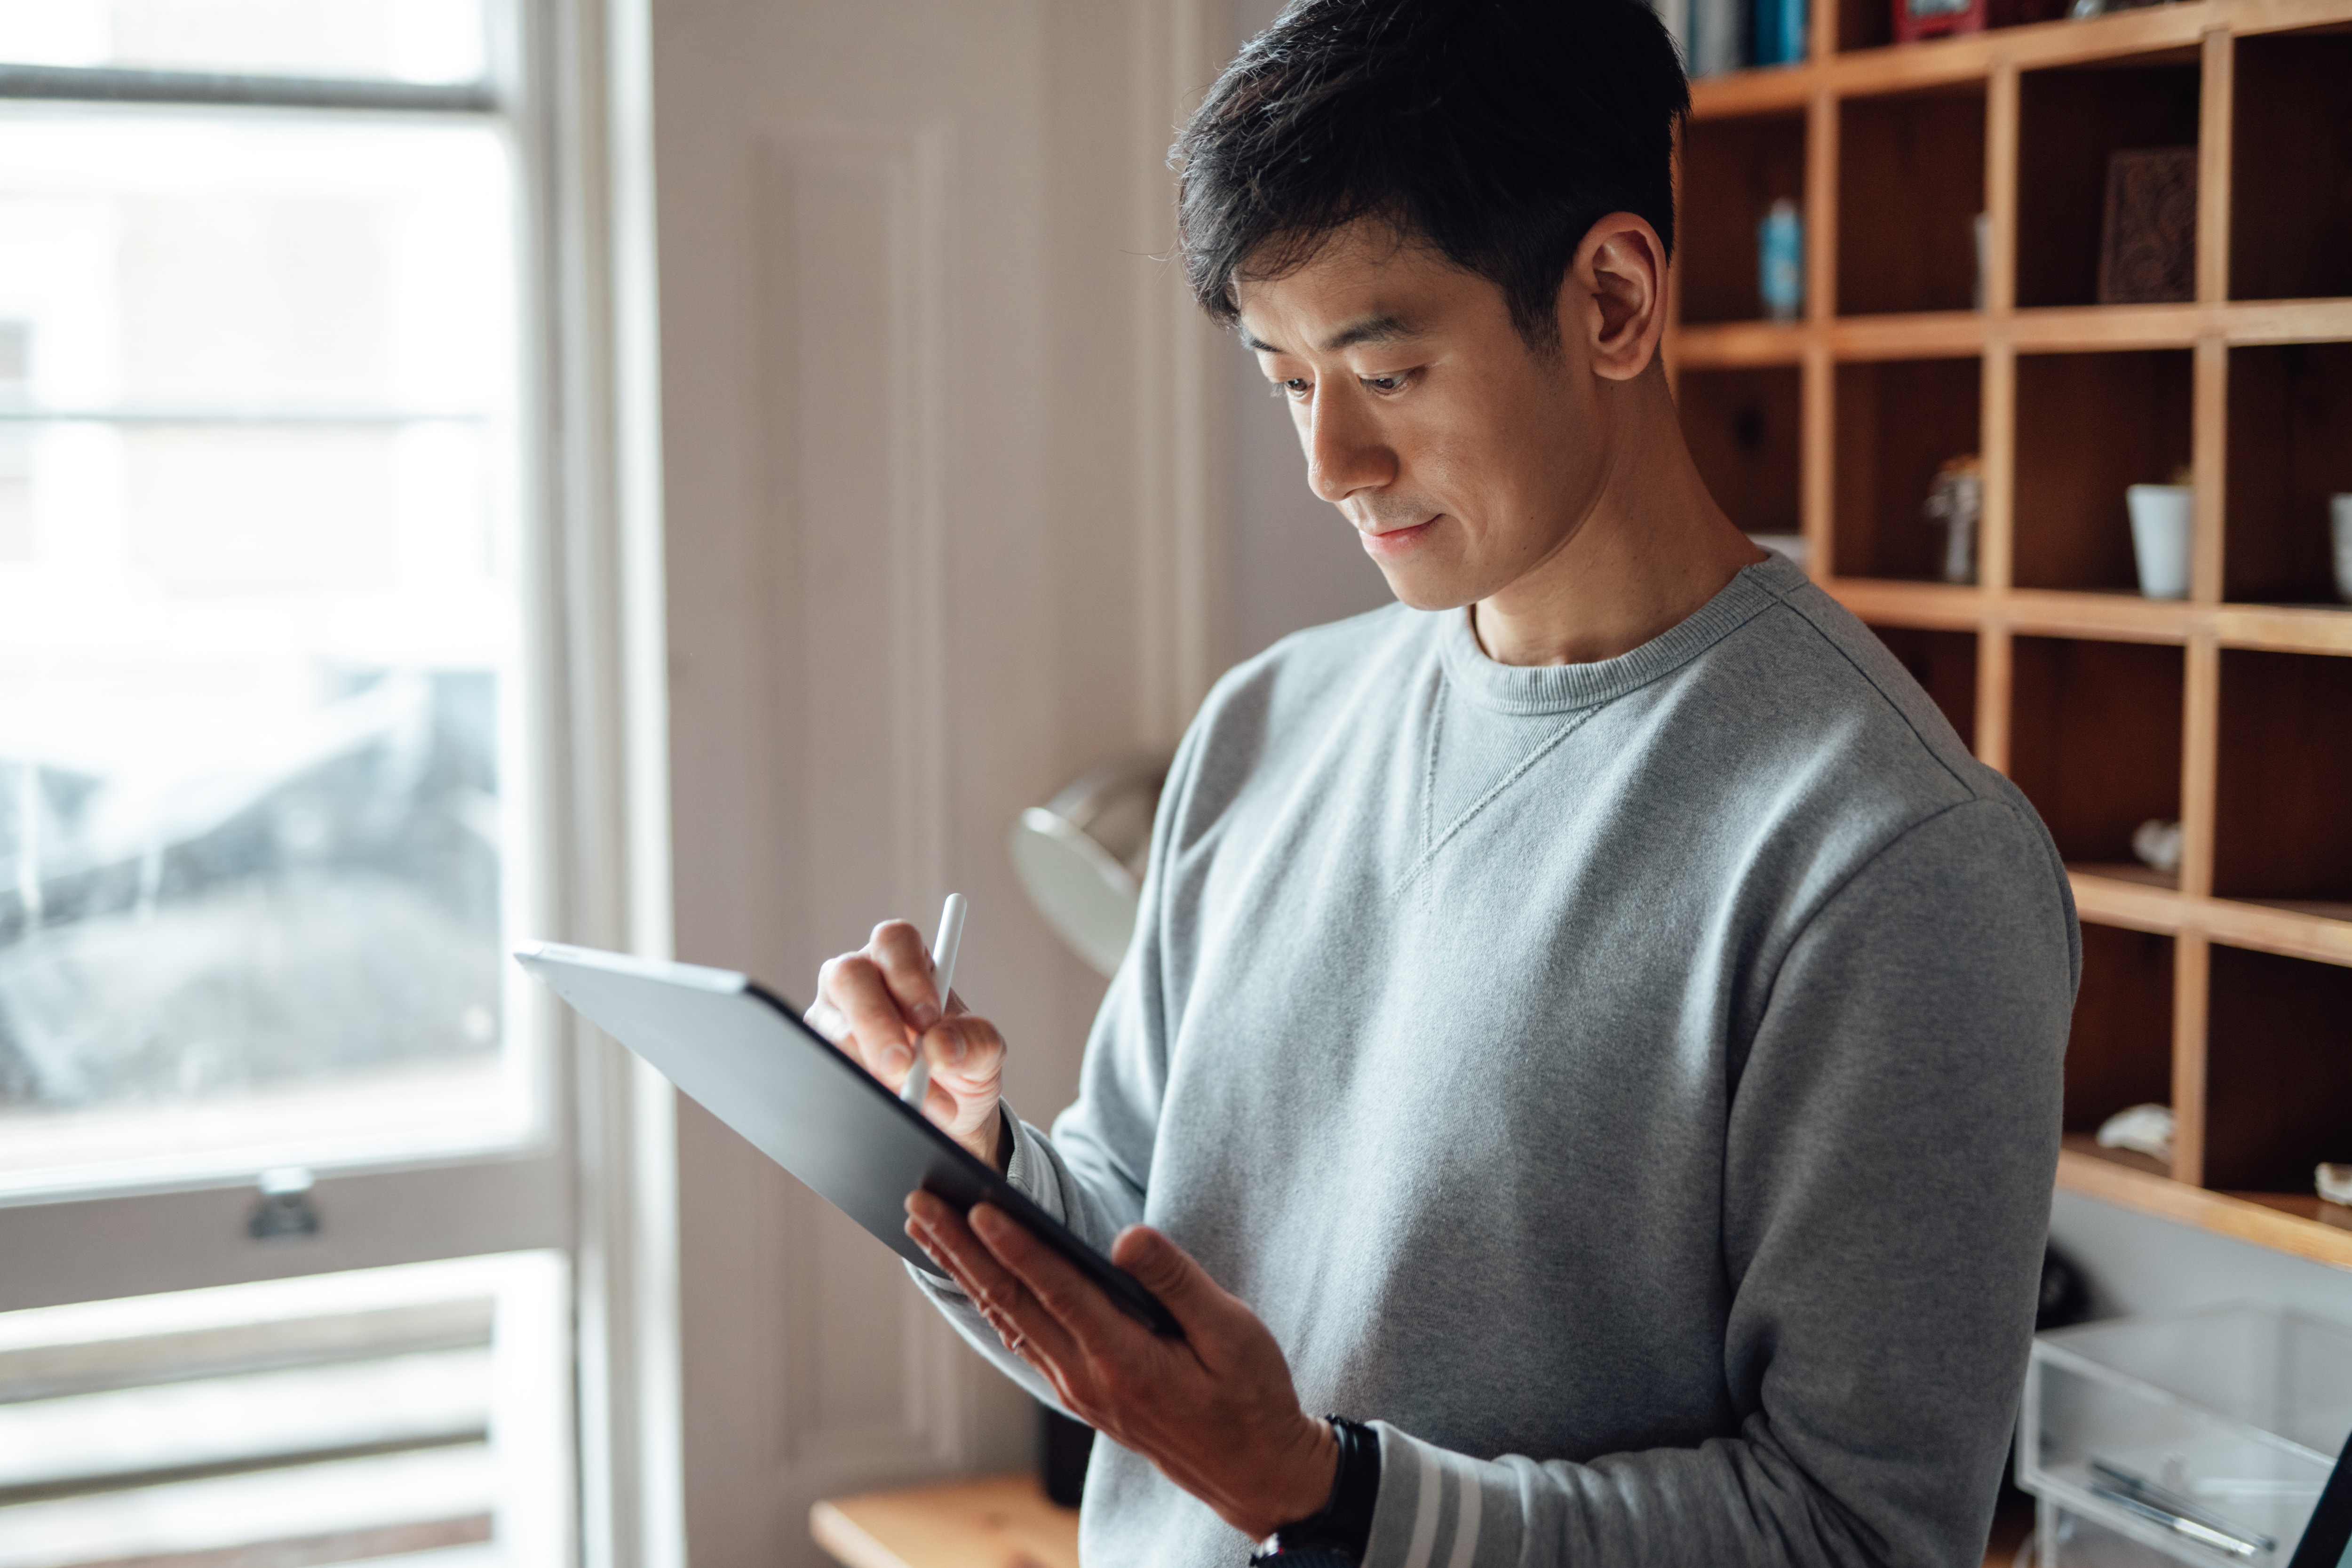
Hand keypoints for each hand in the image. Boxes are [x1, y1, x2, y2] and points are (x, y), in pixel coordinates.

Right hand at [807, 920, 1005, 1165]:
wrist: (944, 1114)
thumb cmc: (960, 1064)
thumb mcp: (984, 1052)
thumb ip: (974, 1042)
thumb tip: (940, 1048)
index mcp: (904, 961)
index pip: (894, 941)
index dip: (908, 974)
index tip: (929, 1018)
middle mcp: (861, 979)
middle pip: (849, 975)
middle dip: (876, 1022)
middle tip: (904, 1066)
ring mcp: (832, 1016)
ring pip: (830, 1025)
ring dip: (870, 1066)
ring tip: (912, 1100)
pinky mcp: (819, 1054)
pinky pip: (821, 1064)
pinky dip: (854, 1087)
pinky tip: (882, 1105)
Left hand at [904, 1191, 1337, 1539]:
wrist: (1250, 1471)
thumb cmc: (1250, 1395)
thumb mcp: (1234, 1333)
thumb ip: (1177, 1282)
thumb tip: (1127, 1236)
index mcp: (1125, 1359)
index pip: (1056, 1290)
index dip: (1015, 1245)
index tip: (976, 1206)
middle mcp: (1087, 1376)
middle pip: (1011, 1300)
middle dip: (961, 1247)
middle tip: (918, 1200)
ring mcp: (1077, 1387)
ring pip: (1008, 1317)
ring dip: (963, 1269)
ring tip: (925, 1227)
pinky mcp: (1079, 1390)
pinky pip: (1022, 1337)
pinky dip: (989, 1299)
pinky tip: (972, 1278)